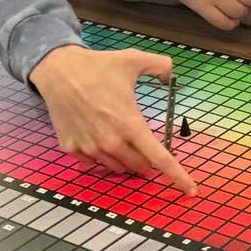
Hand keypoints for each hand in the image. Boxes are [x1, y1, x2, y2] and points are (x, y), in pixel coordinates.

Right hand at [30, 45, 196, 194]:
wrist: (59, 70)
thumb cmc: (98, 66)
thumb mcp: (134, 59)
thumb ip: (161, 66)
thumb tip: (172, 75)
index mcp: (130, 124)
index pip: (160, 158)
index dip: (178, 175)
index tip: (191, 190)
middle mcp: (111, 142)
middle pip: (140, 166)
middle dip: (147, 160)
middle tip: (142, 142)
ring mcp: (90, 148)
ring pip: (118, 167)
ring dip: (126, 159)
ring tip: (120, 136)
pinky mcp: (72, 149)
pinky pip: (95, 163)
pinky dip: (103, 156)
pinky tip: (99, 137)